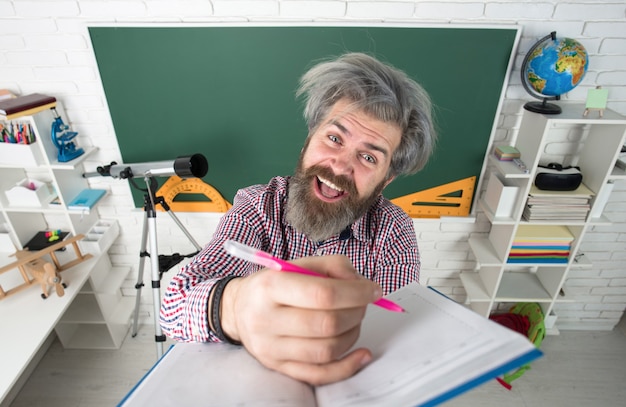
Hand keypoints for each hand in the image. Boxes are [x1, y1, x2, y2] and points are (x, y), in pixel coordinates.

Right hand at [220, 254, 382, 384]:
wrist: (238, 309)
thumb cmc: (272, 285)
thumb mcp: (296, 264)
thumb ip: (332, 266)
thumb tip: (361, 284)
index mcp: (270, 287)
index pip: (322, 294)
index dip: (356, 293)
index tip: (373, 290)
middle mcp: (266, 319)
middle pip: (327, 324)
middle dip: (357, 312)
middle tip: (363, 304)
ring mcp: (271, 348)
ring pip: (327, 350)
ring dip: (353, 334)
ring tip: (354, 320)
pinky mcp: (278, 367)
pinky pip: (320, 375)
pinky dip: (347, 366)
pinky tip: (361, 353)